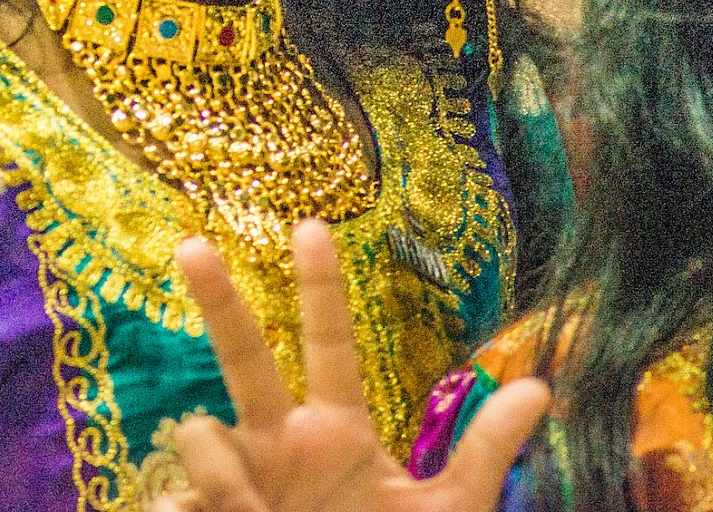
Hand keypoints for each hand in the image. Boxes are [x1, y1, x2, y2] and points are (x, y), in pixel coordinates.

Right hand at [147, 222, 548, 511]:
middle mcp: (279, 443)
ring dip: (224, 473)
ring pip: (202, 433)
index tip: (310, 228)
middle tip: (192, 246)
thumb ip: (482, 452)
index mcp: (336, 432)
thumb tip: (539, 387)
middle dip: (217, 298)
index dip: (319, 289)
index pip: (327, 346)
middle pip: (242, 355)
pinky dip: (191, 509)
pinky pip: (172, 498)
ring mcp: (238, 480)